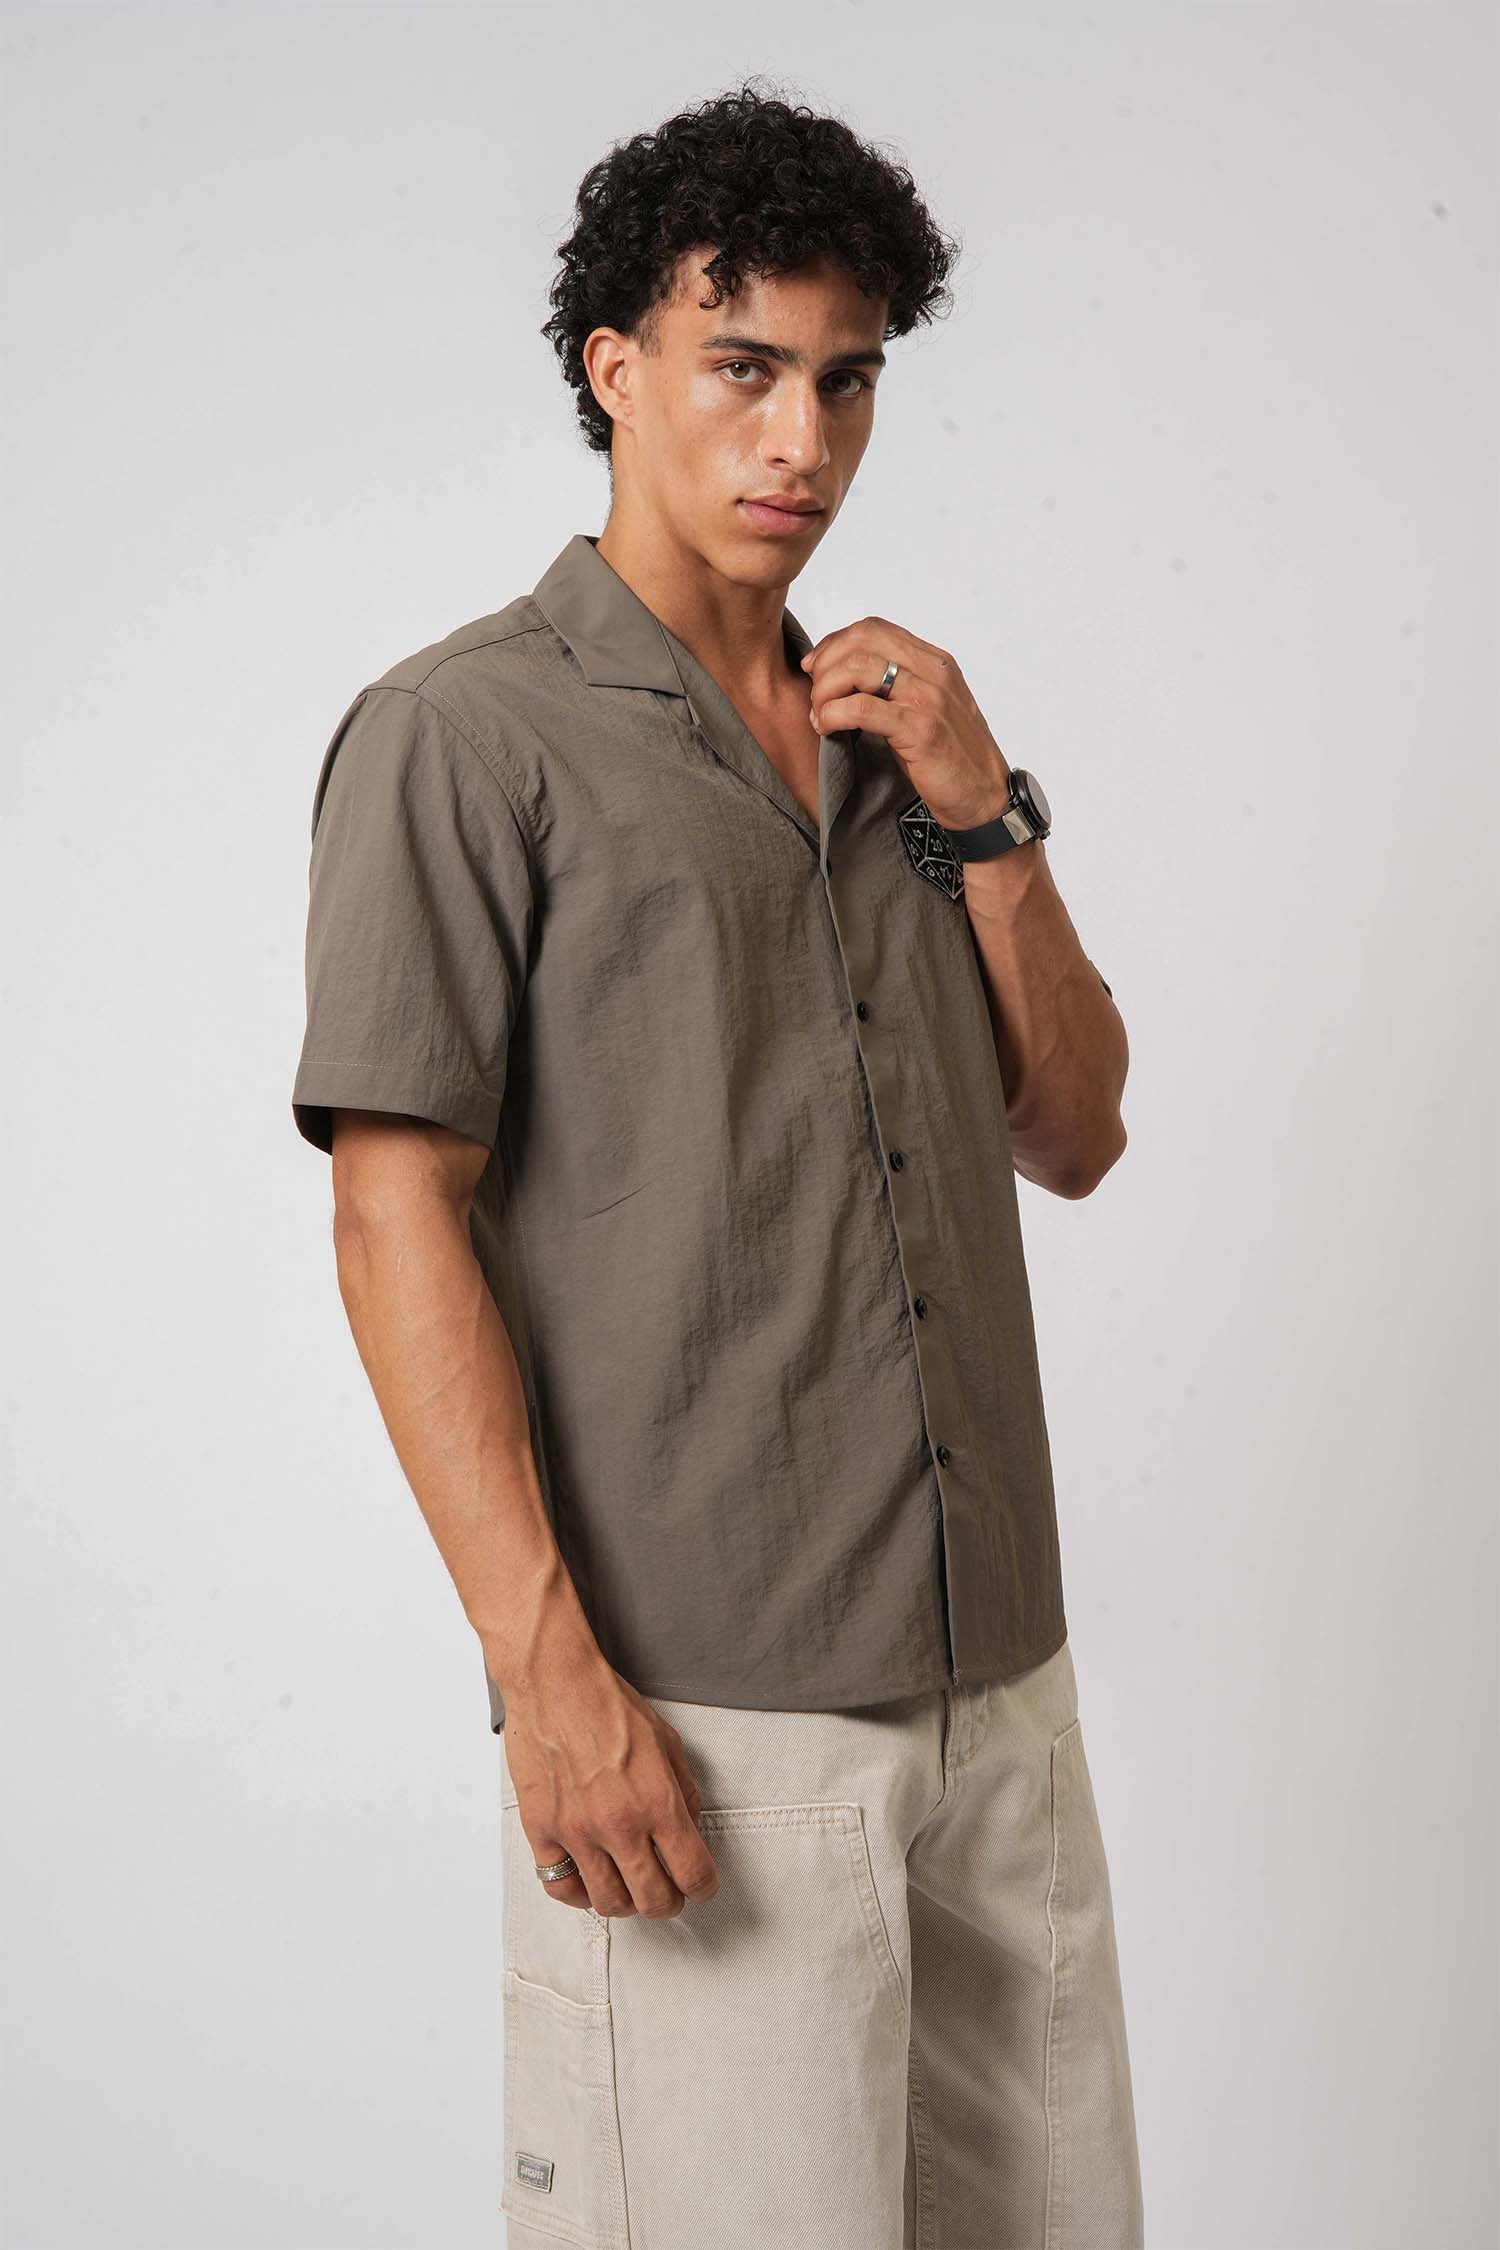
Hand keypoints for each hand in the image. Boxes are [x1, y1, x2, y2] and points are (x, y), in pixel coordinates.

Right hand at [502, 1663, 719, 1918]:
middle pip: (653, 1900)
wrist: (554, 1682)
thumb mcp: (666, 1741)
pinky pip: (560, 1886)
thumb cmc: (607, 1704)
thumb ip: (683, 1790)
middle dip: (669, 1903)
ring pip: (608, 1902)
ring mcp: (577, 1832)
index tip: (701, 1886)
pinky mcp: (541, 1830)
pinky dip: (579, 1894)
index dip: (703, 1888)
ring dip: (627, 1903)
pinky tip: (589, 1882)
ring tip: (630, 1889)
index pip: (692, 1873)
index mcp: (658, 1801)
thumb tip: (689, 1828)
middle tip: (669, 1894)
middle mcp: (619, 1824)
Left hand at [800, 616, 1012, 831]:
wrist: (984, 799)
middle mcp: (934, 672)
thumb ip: (897, 687)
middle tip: (814, 694)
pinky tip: (826, 728)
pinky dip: (833, 714)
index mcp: (935, 663)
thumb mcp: (925, 710)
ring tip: (818, 715)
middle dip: (826, 664)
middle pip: (862, 641)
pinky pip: (862, 708)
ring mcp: (929, 698)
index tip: (815, 667)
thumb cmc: (951, 760)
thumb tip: (846, 679)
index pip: (874, 628)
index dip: (835, 643)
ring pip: (858, 669)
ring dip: (826, 690)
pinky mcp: (920, 729)